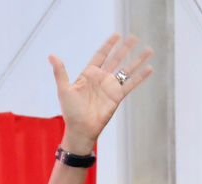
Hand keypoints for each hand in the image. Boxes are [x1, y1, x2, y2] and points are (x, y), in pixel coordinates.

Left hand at [49, 35, 153, 151]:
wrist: (81, 130)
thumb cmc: (70, 112)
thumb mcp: (64, 89)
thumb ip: (60, 72)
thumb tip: (51, 56)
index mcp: (89, 74)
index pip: (101, 55)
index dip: (109, 45)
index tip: (117, 35)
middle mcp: (101, 79)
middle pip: (116, 59)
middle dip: (126, 48)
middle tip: (135, 37)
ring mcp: (110, 87)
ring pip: (127, 70)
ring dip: (137, 60)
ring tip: (148, 50)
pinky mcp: (117, 97)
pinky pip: (131, 84)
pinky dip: (140, 77)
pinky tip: (150, 69)